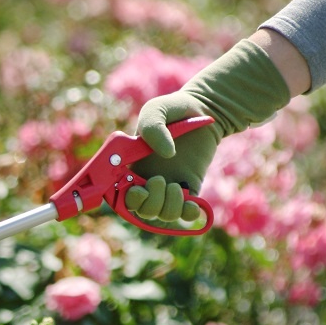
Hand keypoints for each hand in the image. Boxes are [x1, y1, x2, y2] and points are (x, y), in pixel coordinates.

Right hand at [124, 38, 290, 221]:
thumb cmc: (174, 109)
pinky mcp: (189, 190)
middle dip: (151, 203)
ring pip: (162, 215)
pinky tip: (192, 201)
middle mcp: (147, 181)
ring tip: (177, 186)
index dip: (128, 200)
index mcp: (130, 167)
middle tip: (160, 180)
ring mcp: (168, 187)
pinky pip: (185, 214)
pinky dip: (188, 212)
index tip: (140, 188)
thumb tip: (167, 154)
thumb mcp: (157, 110)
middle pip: (141, 211)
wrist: (204, 110)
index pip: (121, 196)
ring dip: (169, 206)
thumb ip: (153, 128)